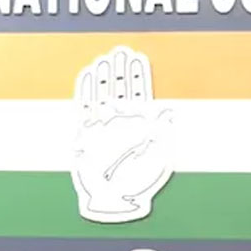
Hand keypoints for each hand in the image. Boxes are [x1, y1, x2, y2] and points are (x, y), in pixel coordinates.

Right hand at [71, 45, 174, 223]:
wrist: (113, 200)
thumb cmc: (138, 184)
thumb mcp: (159, 157)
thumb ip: (162, 133)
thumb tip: (166, 111)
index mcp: (141, 127)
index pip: (139, 93)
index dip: (138, 75)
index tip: (137, 57)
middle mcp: (121, 124)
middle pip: (120, 89)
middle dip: (120, 71)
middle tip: (119, 51)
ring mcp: (102, 127)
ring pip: (102, 93)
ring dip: (104, 76)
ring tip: (104, 58)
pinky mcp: (85, 134)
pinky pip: (84, 105)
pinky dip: (86, 88)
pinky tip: (88, 74)